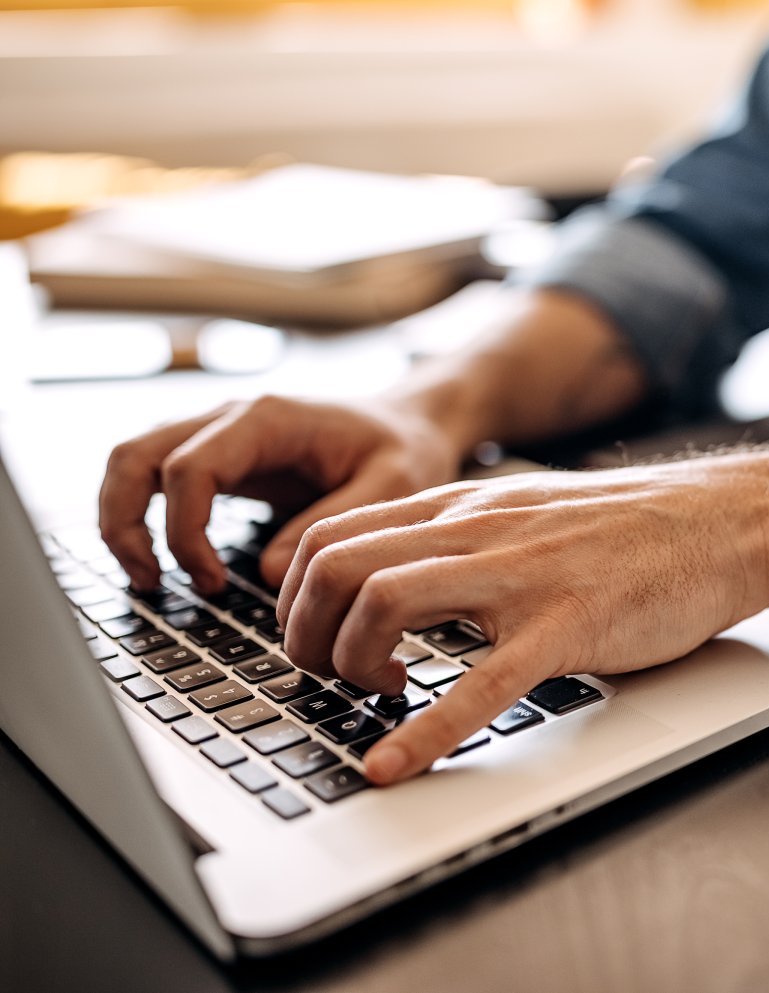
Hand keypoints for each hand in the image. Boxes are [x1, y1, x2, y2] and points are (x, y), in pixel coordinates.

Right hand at [99, 395, 460, 592]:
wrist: (412, 425)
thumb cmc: (405, 448)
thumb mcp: (393, 484)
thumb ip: (333, 522)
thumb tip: (268, 571)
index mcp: (267, 419)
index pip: (189, 469)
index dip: (186, 531)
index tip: (213, 582)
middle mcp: (231, 419)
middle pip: (134, 456)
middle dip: (124, 522)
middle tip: (150, 582)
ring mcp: (220, 436)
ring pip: (133, 462)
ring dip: (123, 520)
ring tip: (149, 580)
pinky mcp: (223, 460)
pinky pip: (157, 479)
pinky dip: (145, 517)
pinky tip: (169, 563)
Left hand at [274, 459, 768, 783]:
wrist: (725, 522)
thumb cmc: (636, 530)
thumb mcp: (530, 513)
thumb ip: (467, 537)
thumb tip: (404, 578)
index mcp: (466, 506)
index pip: (334, 532)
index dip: (295, 595)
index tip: (310, 637)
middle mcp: (479, 529)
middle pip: (336, 563)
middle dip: (304, 632)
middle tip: (324, 675)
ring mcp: (521, 576)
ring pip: (386, 601)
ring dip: (350, 663)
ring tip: (374, 695)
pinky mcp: (566, 627)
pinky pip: (479, 682)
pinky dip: (424, 731)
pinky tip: (394, 764)